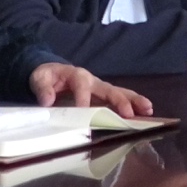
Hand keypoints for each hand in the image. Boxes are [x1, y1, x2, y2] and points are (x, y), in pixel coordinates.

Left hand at [31, 62, 153, 117]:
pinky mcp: (104, 96)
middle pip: (108, 89)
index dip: (84, 97)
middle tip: (129, 113)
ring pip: (120, 93)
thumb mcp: (39, 78)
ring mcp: (100, 88)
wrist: (52, 73)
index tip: (85, 111)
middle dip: (119, 100)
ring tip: (148, 109)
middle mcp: (92, 80)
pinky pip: (120, 99)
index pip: (82, 84)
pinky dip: (133, 105)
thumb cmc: (46, 76)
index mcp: (75, 75)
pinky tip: (145, 114)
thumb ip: (42, 88)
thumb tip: (48, 100)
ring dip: (134, 101)